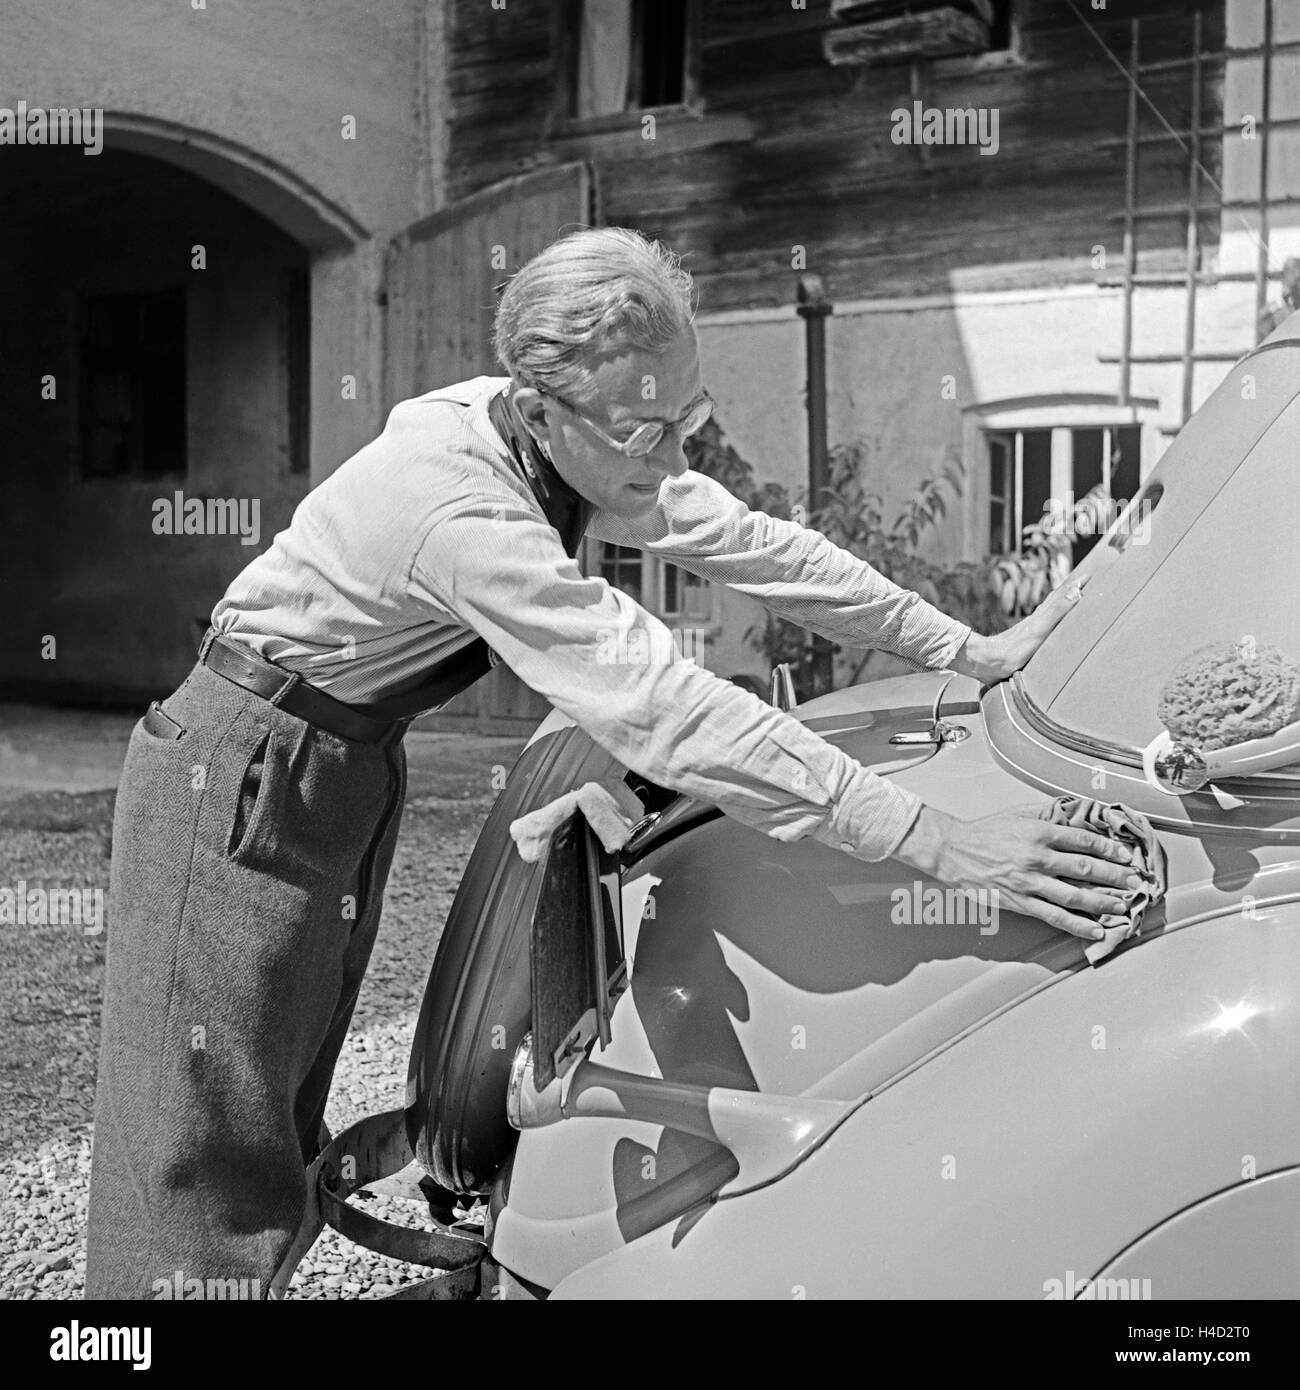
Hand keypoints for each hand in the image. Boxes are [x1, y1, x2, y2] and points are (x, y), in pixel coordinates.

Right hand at [894, 802, 1142, 940]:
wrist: (951, 850)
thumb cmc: (984, 831)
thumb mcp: (1017, 814)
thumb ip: (1046, 815)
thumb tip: (1075, 815)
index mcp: (1039, 832)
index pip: (1083, 840)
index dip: (1109, 848)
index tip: (1125, 854)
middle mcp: (1037, 857)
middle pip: (1086, 868)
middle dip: (1115, 875)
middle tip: (1134, 881)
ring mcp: (1029, 882)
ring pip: (1074, 894)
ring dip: (1103, 901)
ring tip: (1123, 906)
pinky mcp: (1020, 902)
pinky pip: (1054, 916)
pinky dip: (1078, 925)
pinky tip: (1096, 929)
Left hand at [952, 574, 1089, 683]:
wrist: (990, 660)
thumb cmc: (1015, 648)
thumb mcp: (1040, 630)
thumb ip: (1057, 611)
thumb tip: (1076, 591)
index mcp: (1043, 615)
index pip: (1063, 594)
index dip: (1077, 584)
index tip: (1091, 574)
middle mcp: (1037, 618)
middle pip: (1057, 598)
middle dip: (1072, 589)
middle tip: (1086, 580)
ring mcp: (1031, 628)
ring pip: (1050, 609)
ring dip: (1062, 601)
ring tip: (1072, 597)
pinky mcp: (1027, 639)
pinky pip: (1044, 623)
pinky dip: (1053, 618)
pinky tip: (1050, 624)